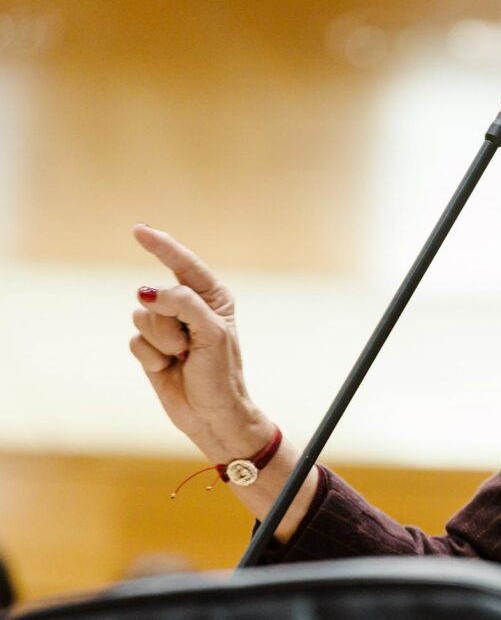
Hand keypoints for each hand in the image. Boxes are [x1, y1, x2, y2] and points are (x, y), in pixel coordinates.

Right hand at [130, 224, 273, 461]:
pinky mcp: (150, 347)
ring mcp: (167, 327)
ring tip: (182, 357)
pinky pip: (135, 340)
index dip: (161, 245)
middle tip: (189, 345)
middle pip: (155, 294)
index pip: (183, 265)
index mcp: (212, 297)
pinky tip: (168, 368)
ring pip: (142, 317)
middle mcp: (188, 307)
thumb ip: (183, 304)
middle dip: (168, 322)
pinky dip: (150, 357)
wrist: (211, 414)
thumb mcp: (212, 332)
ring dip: (161, 341)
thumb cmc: (221, 373)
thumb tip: (146, 291)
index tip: (139, 230)